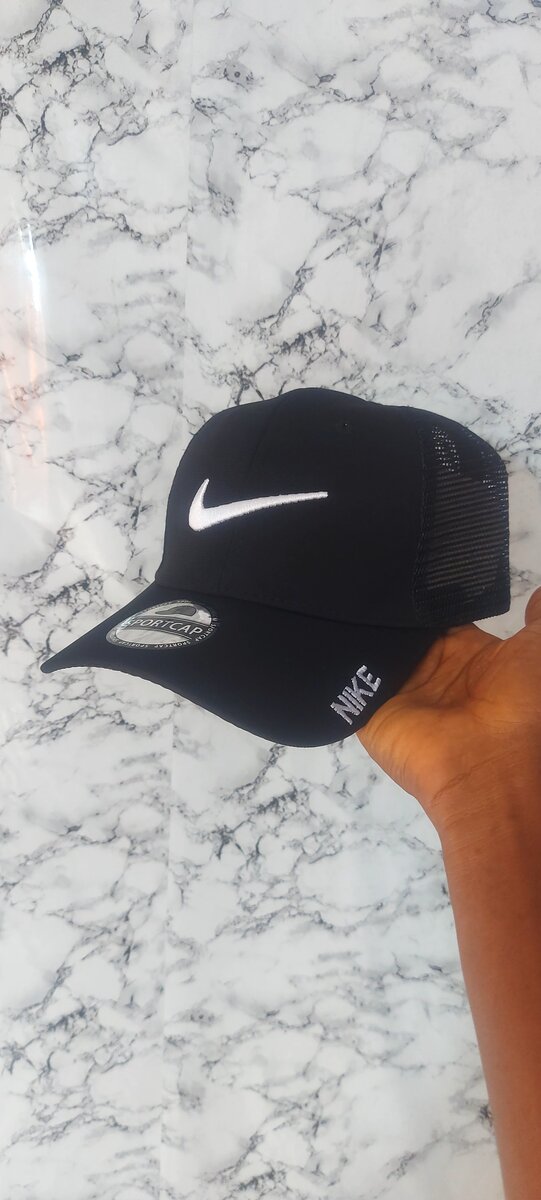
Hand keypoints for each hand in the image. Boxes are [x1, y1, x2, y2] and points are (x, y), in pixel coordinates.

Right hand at [355, 586, 540, 835]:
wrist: (489, 765)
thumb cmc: (521, 705)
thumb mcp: (538, 650)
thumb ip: (538, 618)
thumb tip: (537, 594)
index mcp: (468, 656)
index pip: (439, 618)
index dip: (426, 594)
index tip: (408, 566)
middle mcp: (432, 674)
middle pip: (403, 631)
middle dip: (391, 608)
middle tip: (371, 571)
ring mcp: (399, 694)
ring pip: (374, 649)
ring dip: (364, 627)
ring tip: (346, 591)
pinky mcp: (369, 713)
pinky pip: (347, 681)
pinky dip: (337, 658)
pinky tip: (331, 625)